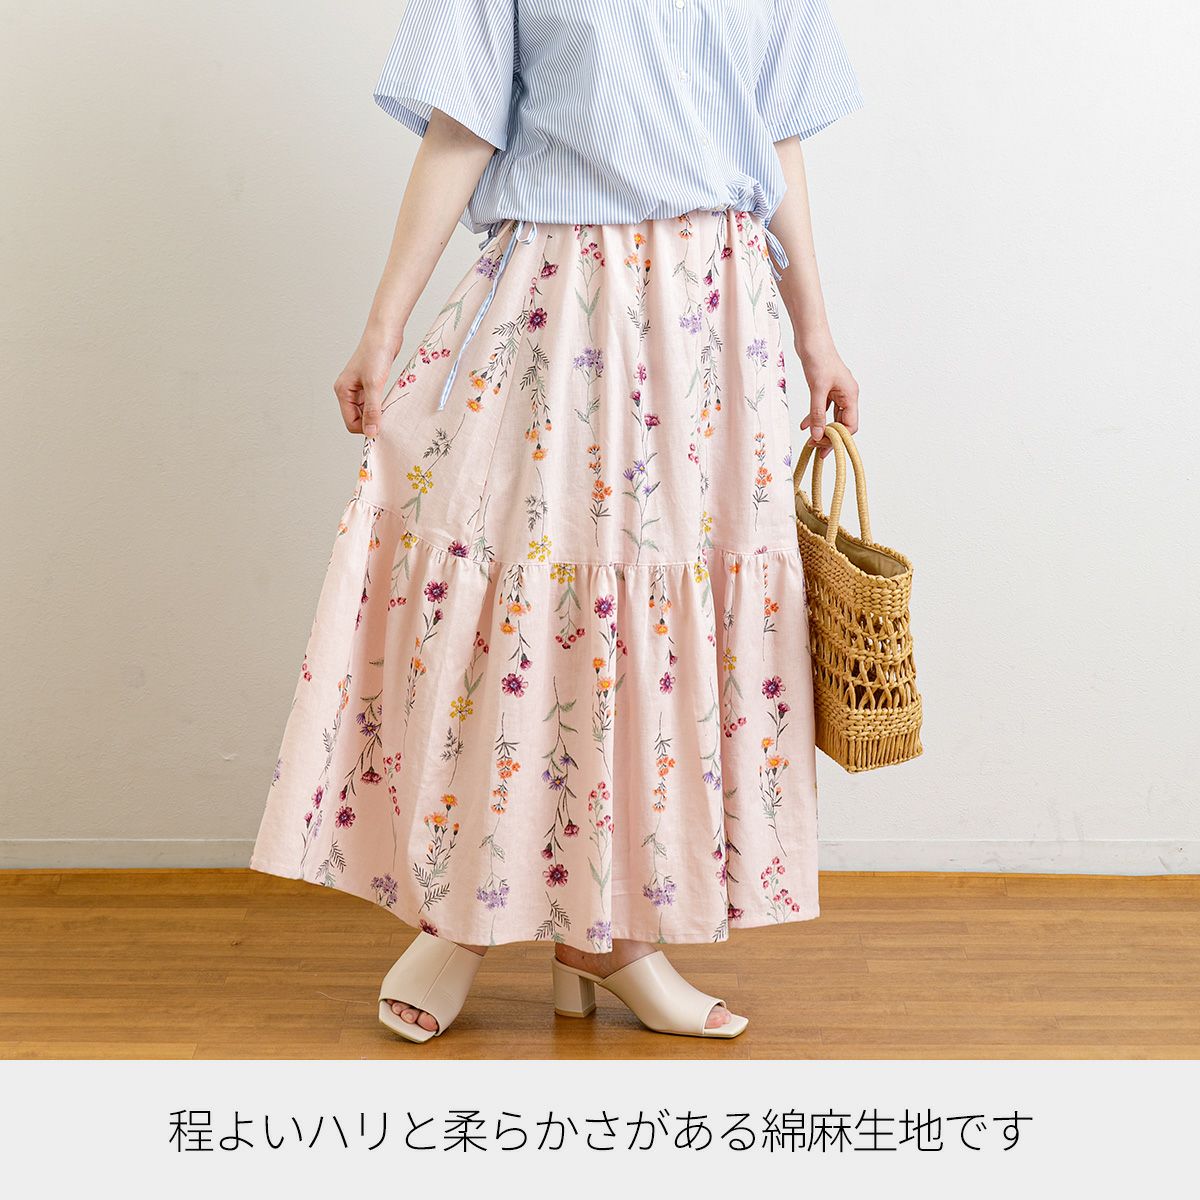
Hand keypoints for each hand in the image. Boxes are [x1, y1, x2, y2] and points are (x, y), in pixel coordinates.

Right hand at [334, 329, 403, 436]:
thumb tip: (371, 432)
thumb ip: (372, 410)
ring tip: (390, 408)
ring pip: (367, 411)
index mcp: (343, 391)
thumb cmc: (376, 353)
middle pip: (358, 418)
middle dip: (372, 421)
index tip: (382, 428)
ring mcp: (358, 388)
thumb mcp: (374, 385)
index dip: (366, 428)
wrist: (385, 333)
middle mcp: (348, 391)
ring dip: (378, 413)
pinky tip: (390, 402)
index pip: (351, 422)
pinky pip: (374, 402)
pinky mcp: (370, 384)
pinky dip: (382, 405)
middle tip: (388, 419)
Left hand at [796, 339, 859, 458]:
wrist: (811, 338)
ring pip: (831, 416)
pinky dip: (814, 417)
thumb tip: (818, 436)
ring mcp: (836, 391)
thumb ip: (817, 414)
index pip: (850, 425)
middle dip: (829, 436)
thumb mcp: (817, 389)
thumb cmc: (818, 358)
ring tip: (809, 440)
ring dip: (821, 428)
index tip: (824, 447)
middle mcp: (846, 394)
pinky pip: (822, 408)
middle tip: (815, 447)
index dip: (838, 438)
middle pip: (841, 422)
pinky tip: (803, 425)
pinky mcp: (825, 388)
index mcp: (850, 394)